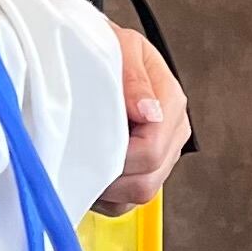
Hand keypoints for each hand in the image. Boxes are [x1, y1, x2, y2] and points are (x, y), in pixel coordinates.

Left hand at [93, 28, 190, 214]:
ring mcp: (161, 156)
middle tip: (78, 162)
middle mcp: (173, 133)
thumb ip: (134, 80)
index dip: (120, 157)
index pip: (153, 148)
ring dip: (108, 189)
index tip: (89, 148)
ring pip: (139, 194)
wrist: (97, 54)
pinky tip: (90, 176)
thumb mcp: (121, 48)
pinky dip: (106, 197)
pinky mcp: (144, 172)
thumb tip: (149, 113)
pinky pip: (127, 202)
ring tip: (83, 168)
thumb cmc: (107, 49)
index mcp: (171, 103)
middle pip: (148, 178)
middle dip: (111, 177)